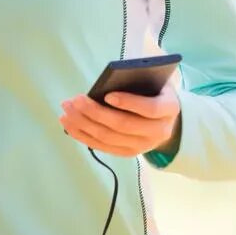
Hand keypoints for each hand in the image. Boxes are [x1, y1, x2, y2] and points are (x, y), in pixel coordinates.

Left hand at [59, 85, 180, 157]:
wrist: (167, 120)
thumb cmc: (156, 93)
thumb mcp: (156, 83)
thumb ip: (140, 80)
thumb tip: (109, 81)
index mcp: (168, 109)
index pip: (149, 109)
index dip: (128, 103)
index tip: (107, 95)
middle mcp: (158, 132)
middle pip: (122, 125)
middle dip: (95, 112)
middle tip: (75, 100)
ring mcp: (142, 146)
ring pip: (108, 137)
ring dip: (83, 124)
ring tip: (67, 110)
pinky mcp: (127, 153)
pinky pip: (102, 146)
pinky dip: (82, 135)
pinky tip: (69, 124)